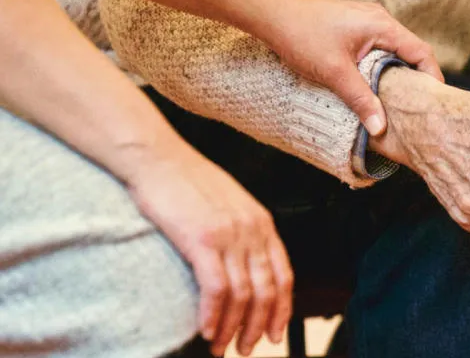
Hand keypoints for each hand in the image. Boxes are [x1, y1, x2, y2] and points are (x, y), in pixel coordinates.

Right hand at [124, 142, 292, 356]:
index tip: (273, 333)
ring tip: (221, 347)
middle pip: (267, 291)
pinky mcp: (202, 239)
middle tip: (245, 349)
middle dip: (257, 327)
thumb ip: (243, 232)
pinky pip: (216, 288)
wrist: (158, 158)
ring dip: (233, 328)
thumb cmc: (186, 181)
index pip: (284, 275)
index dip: (281, 310)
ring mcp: (229, 234)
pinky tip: (206, 330)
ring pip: (243, 295)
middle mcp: (252, 230)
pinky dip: (213, 315)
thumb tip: (243, 265)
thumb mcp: (229, 204)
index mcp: (262, 223)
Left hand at [260, 0, 443, 135]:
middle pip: (410, 52)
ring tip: (397, 102)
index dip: (432, 78)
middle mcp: (379, 20)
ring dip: (396, 75)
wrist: (271, 14)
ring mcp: (366, 22)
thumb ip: (361, 100)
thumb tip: (381, 128)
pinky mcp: (353, 27)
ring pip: (393, 52)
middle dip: (415, 80)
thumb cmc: (302, 36)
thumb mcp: (334, 73)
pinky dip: (380, 68)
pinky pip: (377, 49)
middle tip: (417, 108)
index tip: (434, 103)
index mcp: (382, 26)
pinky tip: (373, 86)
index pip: (421, 52)